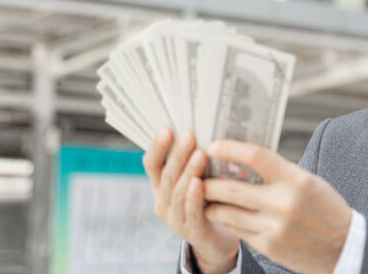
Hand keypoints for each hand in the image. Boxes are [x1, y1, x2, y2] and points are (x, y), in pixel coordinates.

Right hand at [142, 129, 239, 273]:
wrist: (216, 240)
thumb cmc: (206, 201)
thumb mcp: (194, 179)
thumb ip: (192, 160)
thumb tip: (201, 127)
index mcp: (160, 187)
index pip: (151, 165)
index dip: (157, 148)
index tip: (167, 129)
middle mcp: (163, 202)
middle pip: (166, 176)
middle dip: (177, 155)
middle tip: (189, 136)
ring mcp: (175, 219)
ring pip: (177, 193)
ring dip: (188, 172)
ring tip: (199, 155)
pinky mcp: (192, 231)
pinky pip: (191, 212)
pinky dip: (194, 197)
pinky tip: (200, 183)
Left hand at [203, 140, 351, 273]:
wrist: (344, 248)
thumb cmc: (327, 209)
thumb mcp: (308, 182)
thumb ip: (279, 173)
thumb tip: (245, 161)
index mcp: (296, 180)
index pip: (256, 157)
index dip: (231, 149)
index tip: (214, 146)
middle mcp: (283, 203)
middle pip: (232, 188)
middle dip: (208, 182)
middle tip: (197, 174)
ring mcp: (273, 227)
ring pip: (227, 213)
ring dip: (211, 204)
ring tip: (205, 196)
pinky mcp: (267, 246)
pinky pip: (238, 230)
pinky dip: (227, 220)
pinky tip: (224, 214)